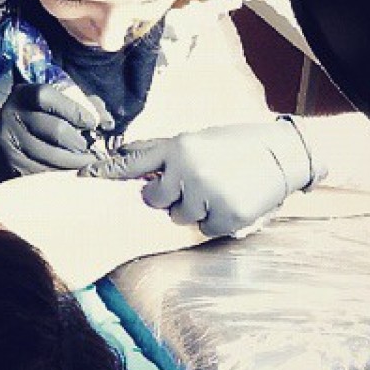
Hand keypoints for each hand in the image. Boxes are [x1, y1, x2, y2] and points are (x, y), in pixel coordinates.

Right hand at [0, 81, 113, 179]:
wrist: (9, 136)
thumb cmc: (43, 116)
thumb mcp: (58, 101)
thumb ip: (84, 105)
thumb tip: (107, 122)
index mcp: (24, 94)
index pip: (47, 97)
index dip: (75, 110)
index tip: (92, 123)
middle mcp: (11, 116)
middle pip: (56, 130)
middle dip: (81, 143)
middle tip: (94, 151)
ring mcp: (8, 142)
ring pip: (52, 156)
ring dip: (75, 163)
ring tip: (87, 163)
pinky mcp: (11, 165)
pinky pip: (42, 173)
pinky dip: (61, 175)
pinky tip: (70, 173)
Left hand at [89, 118, 317, 235]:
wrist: (284, 153)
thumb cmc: (238, 145)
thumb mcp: (198, 140)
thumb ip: (166, 155)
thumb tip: (132, 167)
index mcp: (179, 148)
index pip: (134, 163)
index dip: (109, 172)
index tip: (85, 177)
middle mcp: (188, 170)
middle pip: (155, 201)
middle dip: (169, 198)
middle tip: (194, 185)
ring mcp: (207, 194)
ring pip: (180, 217)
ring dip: (196, 209)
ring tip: (219, 190)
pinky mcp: (225, 215)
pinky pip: (205, 229)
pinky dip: (217, 220)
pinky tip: (233, 201)